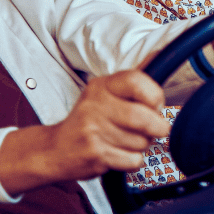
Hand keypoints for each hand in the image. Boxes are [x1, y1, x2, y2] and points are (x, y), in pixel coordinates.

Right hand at [0, 71, 168, 192]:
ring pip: (141, 142)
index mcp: (101, 86)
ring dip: (142, 145)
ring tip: (127, 141)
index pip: (136, 81)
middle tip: (154, 129)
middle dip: (156, 127)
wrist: (55, 149)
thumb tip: (159, 53)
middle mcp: (95, 105)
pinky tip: (119, 154)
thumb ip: (133, 80)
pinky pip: (133, 160)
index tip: (155, 105)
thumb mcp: (104, 92)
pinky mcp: (95, 154)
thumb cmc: (87, 120)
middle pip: (144, 117)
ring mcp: (93, 130)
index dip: (155, 96)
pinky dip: (132, 161)